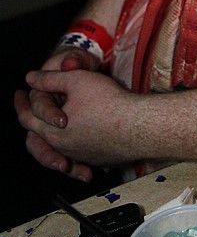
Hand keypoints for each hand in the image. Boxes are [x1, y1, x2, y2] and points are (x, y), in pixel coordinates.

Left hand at [14, 48, 100, 180]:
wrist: (137, 126)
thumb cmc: (108, 102)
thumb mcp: (75, 80)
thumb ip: (50, 79)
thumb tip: (31, 77)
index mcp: (51, 131)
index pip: (27, 117)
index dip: (21, 103)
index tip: (19, 94)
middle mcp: (63, 147)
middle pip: (39, 137)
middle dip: (35, 120)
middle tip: (32, 109)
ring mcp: (81, 156)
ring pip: (60, 146)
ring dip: (56, 134)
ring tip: (60, 121)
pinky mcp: (98, 159)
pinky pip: (81, 153)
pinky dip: (77, 143)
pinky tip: (87, 131)